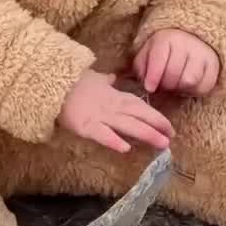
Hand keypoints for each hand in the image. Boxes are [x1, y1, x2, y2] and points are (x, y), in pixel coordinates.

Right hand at [57, 69, 173, 154]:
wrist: (54, 84)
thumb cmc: (74, 82)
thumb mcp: (93, 78)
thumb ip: (105, 80)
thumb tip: (112, 77)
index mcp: (115, 96)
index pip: (140, 106)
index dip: (156, 116)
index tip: (169, 127)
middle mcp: (112, 106)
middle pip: (139, 116)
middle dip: (156, 126)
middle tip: (171, 138)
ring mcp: (100, 116)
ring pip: (127, 125)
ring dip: (146, 134)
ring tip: (161, 144)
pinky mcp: (86, 126)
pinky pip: (102, 134)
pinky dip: (114, 140)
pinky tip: (126, 149)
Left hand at [133, 29, 219, 96]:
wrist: (190, 38)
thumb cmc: (164, 50)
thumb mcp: (148, 53)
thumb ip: (141, 67)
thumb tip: (146, 84)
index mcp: (167, 38)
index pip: (159, 59)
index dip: (153, 76)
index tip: (149, 88)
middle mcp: (187, 44)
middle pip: (174, 74)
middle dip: (165, 85)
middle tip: (162, 86)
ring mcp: (203, 54)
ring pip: (190, 81)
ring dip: (180, 89)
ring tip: (175, 85)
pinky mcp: (214, 65)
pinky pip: (205, 86)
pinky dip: (194, 91)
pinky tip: (187, 86)